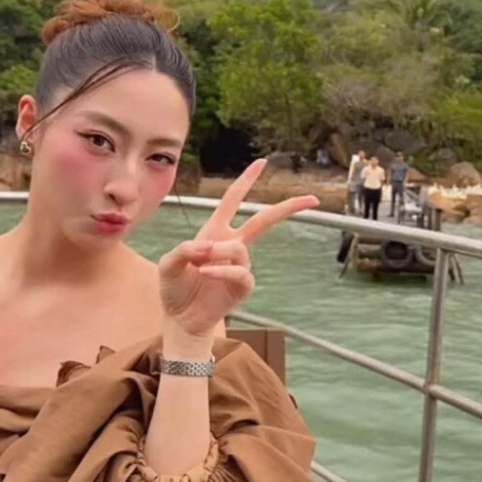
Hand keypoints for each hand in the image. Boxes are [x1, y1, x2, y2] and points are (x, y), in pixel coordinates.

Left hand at [158, 159, 318, 339]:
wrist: (180, 318)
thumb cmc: (174, 288)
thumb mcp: (168, 264)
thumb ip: (183, 250)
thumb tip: (209, 248)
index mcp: (214, 231)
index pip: (234, 200)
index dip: (247, 180)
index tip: (262, 162)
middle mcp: (231, 245)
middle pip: (264, 221)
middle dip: (288, 208)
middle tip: (312, 200)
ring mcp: (239, 266)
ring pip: (240, 249)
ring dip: (220, 254)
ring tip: (199, 266)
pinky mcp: (242, 286)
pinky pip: (240, 272)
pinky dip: (222, 270)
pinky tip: (206, 273)